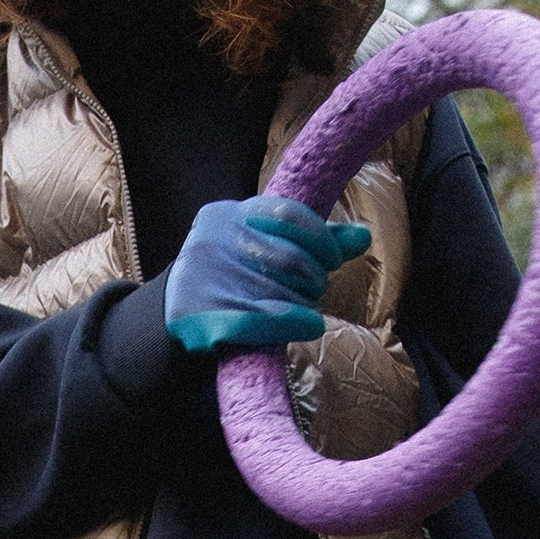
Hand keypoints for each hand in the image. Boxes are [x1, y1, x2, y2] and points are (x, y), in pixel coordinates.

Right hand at [163, 195, 371, 356]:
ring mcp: (202, 281)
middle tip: (312, 289)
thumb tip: (363, 237)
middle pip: (289, 256)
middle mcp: (210, 243)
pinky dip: (295, 323)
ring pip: (281, 291)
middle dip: (312, 276)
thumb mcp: (264, 248)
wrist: (176, 319)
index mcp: (224, 216)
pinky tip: (310, 324)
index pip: (287, 214)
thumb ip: (311, 241)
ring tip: (301, 310)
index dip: (320, 238)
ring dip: (304, 303)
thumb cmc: (232, 278)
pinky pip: (264, 319)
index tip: (331, 259)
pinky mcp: (201, 319)